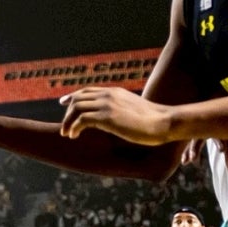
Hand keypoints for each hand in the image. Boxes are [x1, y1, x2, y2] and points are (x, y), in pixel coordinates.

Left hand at [59, 87, 173, 143]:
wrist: (165, 122)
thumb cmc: (153, 120)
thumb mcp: (133, 109)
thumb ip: (120, 108)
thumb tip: (112, 118)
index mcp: (114, 92)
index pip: (86, 90)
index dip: (72, 96)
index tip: (63, 103)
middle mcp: (108, 95)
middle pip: (77, 98)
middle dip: (67, 113)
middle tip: (65, 128)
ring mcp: (107, 104)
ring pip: (76, 108)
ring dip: (68, 121)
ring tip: (67, 134)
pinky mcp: (107, 117)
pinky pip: (82, 119)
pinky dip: (74, 127)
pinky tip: (75, 136)